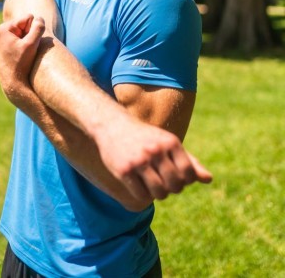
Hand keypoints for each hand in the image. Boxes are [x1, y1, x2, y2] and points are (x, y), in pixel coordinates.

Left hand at [0, 14, 44, 105]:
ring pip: (27, 31)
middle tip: (27, 49)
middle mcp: (4, 30)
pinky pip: (25, 38)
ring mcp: (7, 37)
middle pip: (27, 24)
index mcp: (6, 28)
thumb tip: (40, 18)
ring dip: (30, 40)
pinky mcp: (11, 44)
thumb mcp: (31, 45)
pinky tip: (24, 54)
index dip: (33, 30)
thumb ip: (37, 29)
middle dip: (31, 34)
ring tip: (26, 52)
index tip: (28, 44)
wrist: (12, 81)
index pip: (29, 18)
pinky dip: (27, 44)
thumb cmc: (20, 63)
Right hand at [95, 113, 211, 209]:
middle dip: (172, 189)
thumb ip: (188, 161)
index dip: (185, 181)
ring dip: (158, 194)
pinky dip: (142, 194)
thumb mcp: (167, 143)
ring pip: (160, 193)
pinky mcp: (124, 170)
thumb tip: (209, 179)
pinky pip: (141, 194)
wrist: (112, 125)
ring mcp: (139, 160)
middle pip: (175, 185)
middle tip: (163, 182)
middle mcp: (156, 150)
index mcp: (170, 142)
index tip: (176, 177)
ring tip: (152, 185)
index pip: (189, 174)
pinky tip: (138, 184)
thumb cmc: (145, 137)